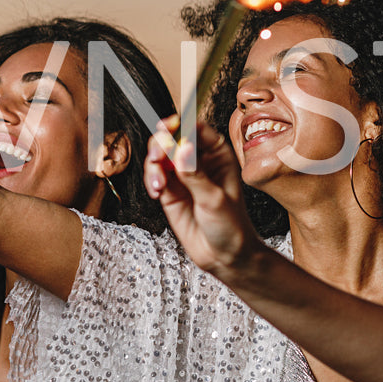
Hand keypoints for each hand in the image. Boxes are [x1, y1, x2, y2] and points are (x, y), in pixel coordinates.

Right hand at [144, 117, 262, 279]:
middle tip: (157, 156)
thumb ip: (195, 175)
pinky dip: (151, 180)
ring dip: (153, 165)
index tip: (168, 129)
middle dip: (161, 144)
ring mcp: (183, 176)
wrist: (224, 256)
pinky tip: (156, 191)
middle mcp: (199, 161)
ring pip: (160, 156)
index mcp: (218, 155)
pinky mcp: (170, 191)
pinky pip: (154, 176)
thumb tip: (181, 150)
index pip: (197, 129)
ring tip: (158, 184)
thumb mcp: (214, 199)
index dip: (181, 125)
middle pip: (174, 138)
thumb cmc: (231, 226)